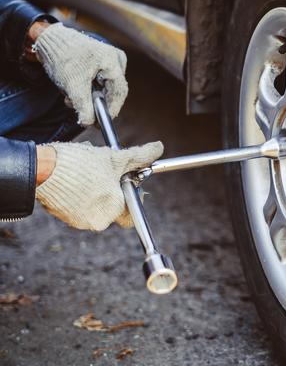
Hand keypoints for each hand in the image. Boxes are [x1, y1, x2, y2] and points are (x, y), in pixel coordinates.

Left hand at [33, 23, 127, 126]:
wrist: (49, 40)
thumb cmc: (62, 57)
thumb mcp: (72, 85)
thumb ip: (83, 106)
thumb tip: (89, 123)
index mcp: (112, 60)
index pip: (119, 91)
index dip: (112, 109)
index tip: (102, 123)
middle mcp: (115, 59)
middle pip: (111, 90)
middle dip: (94, 103)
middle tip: (83, 114)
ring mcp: (109, 60)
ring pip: (103, 88)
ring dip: (86, 97)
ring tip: (69, 97)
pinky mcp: (101, 63)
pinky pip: (98, 83)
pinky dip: (85, 89)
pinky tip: (72, 88)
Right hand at [35, 141, 163, 230]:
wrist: (42, 169)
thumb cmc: (80, 164)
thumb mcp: (114, 157)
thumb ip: (139, 157)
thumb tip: (158, 148)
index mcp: (115, 208)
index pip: (132, 213)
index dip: (131, 197)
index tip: (125, 183)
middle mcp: (99, 220)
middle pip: (114, 208)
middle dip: (112, 192)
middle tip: (105, 174)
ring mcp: (80, 221)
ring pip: (97, 207)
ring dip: (96, 193)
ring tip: (88, 175)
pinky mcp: (64, 217)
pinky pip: (80, 207)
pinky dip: (81, 196)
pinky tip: (76, 181)